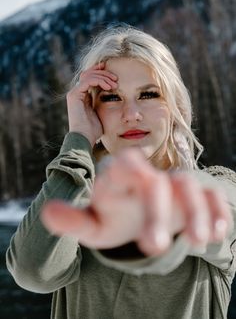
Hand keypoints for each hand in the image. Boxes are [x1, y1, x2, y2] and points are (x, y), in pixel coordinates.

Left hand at [41, 148, 231, 255]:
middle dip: (155, 212)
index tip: (131, 177)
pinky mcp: (194, 198)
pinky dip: (217, 210)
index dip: (127, 168)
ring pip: (188, 185)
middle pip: (155, 183)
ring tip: (198, 241)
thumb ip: (71, 219)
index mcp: (121, 178)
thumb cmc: (113, 217)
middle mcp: (149, 178)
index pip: (123, 164)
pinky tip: (218, 233)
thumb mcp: (91, 224)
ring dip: (195, 211)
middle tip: (152, 246)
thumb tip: (46, 213)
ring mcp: (173, 186)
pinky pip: (210, 196)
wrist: (138, 216)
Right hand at [67, 61, 117, 145]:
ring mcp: (74, 93)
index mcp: (82, 96)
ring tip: (115, 84)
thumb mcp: (102, 114)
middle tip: (116, 78)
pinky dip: (99, 81)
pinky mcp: (74, 95)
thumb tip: (115, 98)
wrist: (84, 138)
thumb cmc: (94, 131)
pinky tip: (109, 87)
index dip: (102, 73)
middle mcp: (76, 93)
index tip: (115, 76)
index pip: (91, 78)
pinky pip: (88, 81)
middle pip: (89, 74)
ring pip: (89, 75)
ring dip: (104, 77)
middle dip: (104, 73)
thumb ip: (103, 104)